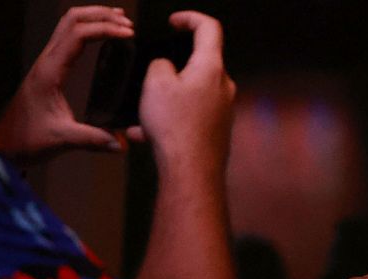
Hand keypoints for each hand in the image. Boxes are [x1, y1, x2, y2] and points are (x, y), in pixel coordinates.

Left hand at [0, 6, 133, 164]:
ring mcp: (47, 62)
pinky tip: (103, 37)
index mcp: (50, 71)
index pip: (78, 35)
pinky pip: (69, 38)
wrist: (7, 143)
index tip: (129, 35)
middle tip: (127, 23)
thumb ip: (93, 139)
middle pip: (72, 20)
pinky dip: (88, 30)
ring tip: (119, 21)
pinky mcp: (50, 68)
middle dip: (100, 15)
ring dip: (93, 18)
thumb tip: (122, 143)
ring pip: (69, 25)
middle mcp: (47, 61)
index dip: (105, 29)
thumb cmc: (29, 138)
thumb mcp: (62, 139)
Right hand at [132, 12, 234, 177]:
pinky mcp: (217, 129)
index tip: (174, 22)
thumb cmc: (175, 127)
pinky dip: (169, 119)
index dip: (190, 18)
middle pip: (199, 64)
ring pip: (191, 93)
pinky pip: (190, 116)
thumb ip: (160, 65)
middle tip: (151, 77)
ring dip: (166, 99)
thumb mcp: (154, 83)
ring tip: (143, 113)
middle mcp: (224, 87)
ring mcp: (223, 110)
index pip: (209, 28)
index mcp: (212, 68)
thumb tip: (165, 67)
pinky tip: (146, 134)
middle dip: (172, 68)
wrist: (191, 171)